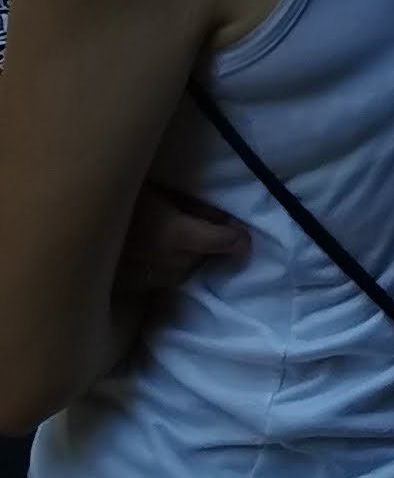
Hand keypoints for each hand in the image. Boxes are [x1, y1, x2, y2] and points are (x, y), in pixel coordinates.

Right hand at [113, 179, 249, 302]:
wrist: (65, 221)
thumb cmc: (113, 193)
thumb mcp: (155, 188)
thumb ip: (187, 204)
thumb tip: (219, 216)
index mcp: (172, 235)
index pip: (216, 242)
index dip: (235, 240)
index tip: (245, 240)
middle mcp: (161, 263)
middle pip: (198, 260)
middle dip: (207, 246)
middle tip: (209, 229)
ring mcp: (141, 279)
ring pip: (178, 274)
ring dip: (186, 260)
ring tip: (181, 242)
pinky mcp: (124, 288)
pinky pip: (154, 282)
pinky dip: (162, 270)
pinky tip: (154, 254)